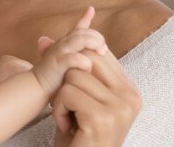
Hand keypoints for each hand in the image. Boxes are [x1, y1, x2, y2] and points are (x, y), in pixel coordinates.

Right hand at [32, 6, 107, 93]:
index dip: (85, 17)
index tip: (91, 9)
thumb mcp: (63, 64)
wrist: (35, 87)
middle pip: (84, 32)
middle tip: (104, 49)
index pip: (77, 27)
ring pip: (81, 39)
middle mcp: (62, 43)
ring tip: (101, 52)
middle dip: (97, 37)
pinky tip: (87, 68)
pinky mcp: (58, 62)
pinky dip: (85, 62)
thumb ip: (71, 56)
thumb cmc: (51, 79)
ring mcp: (60, 51)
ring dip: (94, 44)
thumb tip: (65, 49)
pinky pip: (76, 58)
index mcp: (64, 43)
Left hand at [39, 9, 141, 146]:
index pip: (99, 53)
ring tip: (70, 119)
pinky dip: (58, 110)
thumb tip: (43, 38)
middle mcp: (130, 96)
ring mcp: (120, 107)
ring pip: (74, 76)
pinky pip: (67, 93)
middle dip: (68, 81)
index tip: (65, 80)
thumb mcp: (77, 96)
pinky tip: (68, 127)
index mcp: (129, 89)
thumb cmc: (78, 134)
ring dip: (62, 99)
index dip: (75, 61)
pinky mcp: (103, 117)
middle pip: (86, 60)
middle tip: (70, 106)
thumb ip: (69, 66)